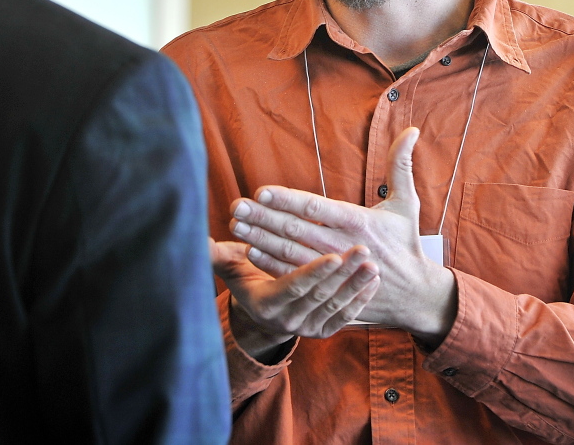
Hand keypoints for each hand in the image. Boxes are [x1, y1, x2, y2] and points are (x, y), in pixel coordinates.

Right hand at [210, 238, 379, 361]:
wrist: (261, 312)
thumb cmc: (246, 278)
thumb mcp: (230, 267)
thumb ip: (216, 255)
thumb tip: (200, 241)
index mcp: (266, 304)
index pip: (293, 287)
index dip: (313, 273)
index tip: (333, 255)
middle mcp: (287, 321)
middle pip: (319, 296)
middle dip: (343, 273)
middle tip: (363, 250)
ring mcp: (306, 329)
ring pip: (335, 306)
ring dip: (356, 286)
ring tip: (373, 263)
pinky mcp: (322, 332)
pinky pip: (345, 318)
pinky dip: (361, 300)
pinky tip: (373, 281)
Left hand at [228, 127, 456, 344]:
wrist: (414, 295)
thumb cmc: (405, 243)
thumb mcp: (407, 203)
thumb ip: (401, 165)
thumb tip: (410, 130)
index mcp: (358, 222)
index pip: (316, 208)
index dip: (287, 200)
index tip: (261, 191)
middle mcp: (342, 245)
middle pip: (296, 229)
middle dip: (264, 217)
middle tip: (237, 206)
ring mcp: (333, 269)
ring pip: (289, 252)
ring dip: (260, 239)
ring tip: (236, 226)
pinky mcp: (327, 287)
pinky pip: (293, 274)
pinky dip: (270, 264)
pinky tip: (249, 252)